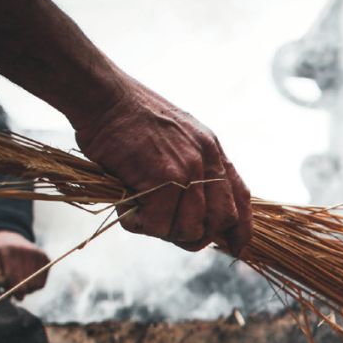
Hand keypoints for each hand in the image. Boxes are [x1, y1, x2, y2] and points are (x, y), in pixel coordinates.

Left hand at [0, 229, 49, 297]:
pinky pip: (42, 282)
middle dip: (22, 290)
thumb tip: (3, 291)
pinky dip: (35, 285)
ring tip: (21, 285)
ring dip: (29, 289)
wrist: (9, 238)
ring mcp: (37, 254)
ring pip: (36, 284)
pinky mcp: (46, 258)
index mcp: (9, 250)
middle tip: (16, 294)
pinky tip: (28, 281)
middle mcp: (25, 250)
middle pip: (27, 281)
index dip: (14, 289)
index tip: (15, 297)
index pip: (14, 275)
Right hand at [73, 81, 252, 254]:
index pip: (241, 199)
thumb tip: (196, 214)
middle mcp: (207, 161)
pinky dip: (140, 225)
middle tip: (164, 227)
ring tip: (140, 215)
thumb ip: (191, 169)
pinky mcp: (163, 178)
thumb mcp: (175, 137)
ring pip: (189, 228)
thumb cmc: (127, 119)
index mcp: (212, 152)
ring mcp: (188, 170)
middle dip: (195, 235)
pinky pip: (159, 224)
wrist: (101, 94)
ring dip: (163, 230)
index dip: (241, 229)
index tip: (235, 248)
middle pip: (219, 221)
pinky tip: (127, 213)